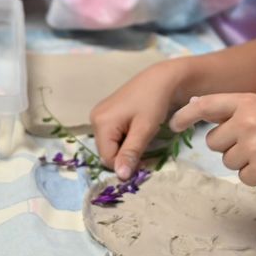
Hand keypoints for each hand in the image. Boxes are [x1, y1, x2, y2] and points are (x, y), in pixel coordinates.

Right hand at [91, 59, 189, 179]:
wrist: (160, 79)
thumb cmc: (154, 102)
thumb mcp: (144, 130)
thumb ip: (131, 153)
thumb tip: (120, 176)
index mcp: (101, 123)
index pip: (107, 158)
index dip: (125, 163)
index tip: (144, 159)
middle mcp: (95, 118)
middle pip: (106, 151)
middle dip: (124, 154)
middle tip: (144, 144)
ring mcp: (99, 115)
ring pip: (109, 144)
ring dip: (125, 146)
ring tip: (141, 135)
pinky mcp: (105, 113)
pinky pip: (111, 135)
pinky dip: (124, 138)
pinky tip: (136, 128)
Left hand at [169, 93, 255, 187]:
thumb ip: (229, 109)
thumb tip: (193, 105)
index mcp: (247, 102)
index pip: (206, 105)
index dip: (186, 115)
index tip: (174, 123)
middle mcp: (247, 122)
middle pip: (213, 141)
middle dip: (228, 144)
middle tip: (255, 141)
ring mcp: (253, 147)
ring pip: (226, 161)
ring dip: (242, 160)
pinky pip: (241, 177)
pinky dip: (254, 175)